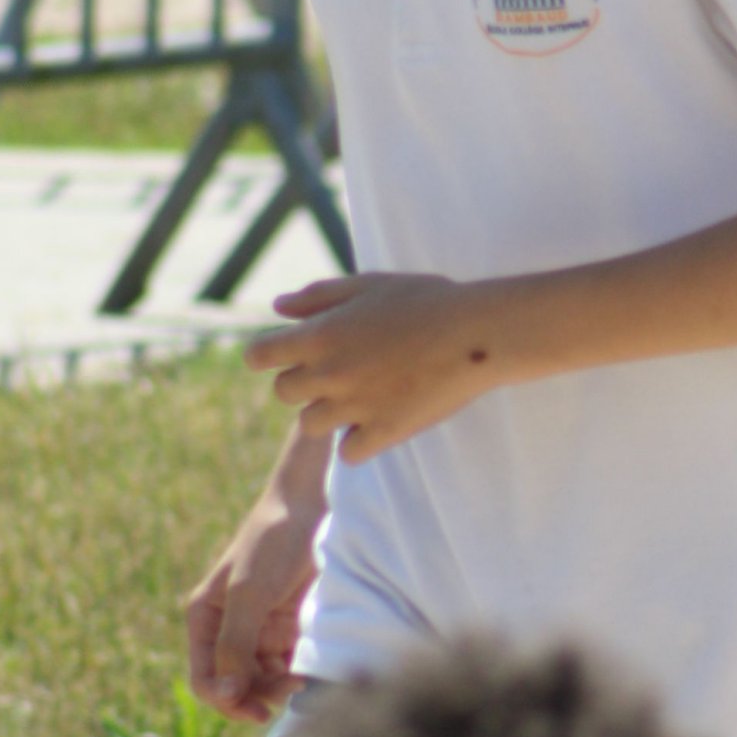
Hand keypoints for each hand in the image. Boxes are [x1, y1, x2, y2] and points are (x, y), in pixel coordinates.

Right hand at [185, 471, 323, 720]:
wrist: (313, 508)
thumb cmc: (273, 543)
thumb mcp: (249, 593)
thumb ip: (236, 643)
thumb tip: (226, 693)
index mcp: (205, 619)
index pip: (205, 679)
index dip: (225, 701)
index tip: (255, 709)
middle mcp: (229, 630)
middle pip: (234, 687)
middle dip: (256, 696)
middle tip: (287, 691)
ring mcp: (260, 632)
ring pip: (262, 682)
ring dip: (278, 689)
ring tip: (301, 680)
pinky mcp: (289, 630)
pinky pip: (287, 667)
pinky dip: (296, 675)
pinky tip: (310, 672)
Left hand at [249, 272, 498, 461]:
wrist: (479, 333)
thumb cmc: (426, 300)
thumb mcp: (369, 285)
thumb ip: (318, 297)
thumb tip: (278, 308)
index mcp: (319, 335)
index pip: (258, 356)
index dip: (267, 355)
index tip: (287, 353)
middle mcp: (329, 373)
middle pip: (284, 392)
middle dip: (303, 382)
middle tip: (339, 370)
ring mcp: (355, 406)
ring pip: (311, 425)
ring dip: (328, 412)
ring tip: (361, 396)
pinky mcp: (383, 433)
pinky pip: (349, 452)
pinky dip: (359, 441)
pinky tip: (379, 421)